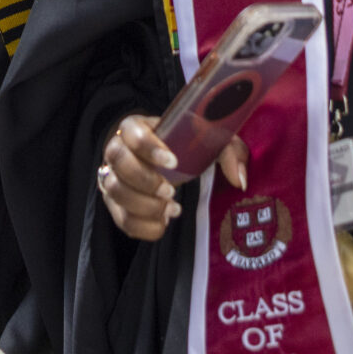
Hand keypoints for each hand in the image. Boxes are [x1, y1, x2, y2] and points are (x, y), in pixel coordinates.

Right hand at [98, 114, 249, 242]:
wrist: (164, 160)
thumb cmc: (184, 147)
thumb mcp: (209, 141)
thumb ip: (229, 153)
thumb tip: (240, 180)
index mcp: (137, 127)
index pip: (131, 131)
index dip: (148, 147)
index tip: (173, 161)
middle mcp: (118, 149)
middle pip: (117, 162)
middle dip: (145, 181)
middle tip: (171, 191)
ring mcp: (112, 177)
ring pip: (114, 191)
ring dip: (144, 205)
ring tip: (172, 209)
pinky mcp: (115, 204)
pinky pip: (121, 219)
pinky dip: (143, 226)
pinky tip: (163, 222)